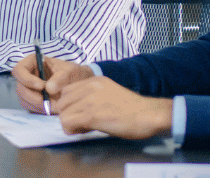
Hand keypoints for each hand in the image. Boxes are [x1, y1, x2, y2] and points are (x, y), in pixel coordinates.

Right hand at [12, 54, 92, 113]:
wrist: (79, 86)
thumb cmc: (73, 73)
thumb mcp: (71, 71)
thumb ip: (61, 77)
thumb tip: (48, 88)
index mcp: (33, 62)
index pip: (19, 69)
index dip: (26, 78)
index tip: (41, 86)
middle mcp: (28, 75)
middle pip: (20, 86)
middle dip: (31, 95)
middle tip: (45, 101)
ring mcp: (29, 89)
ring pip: (23, 98)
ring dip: (35, 104)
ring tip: (51, 105)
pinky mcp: (32, 100)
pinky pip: (29, 106)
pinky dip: (38, 109)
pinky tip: (49, 108)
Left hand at [55, 76, 172, 139]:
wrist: (148, 114)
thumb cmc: (133, 109)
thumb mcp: (109, 93)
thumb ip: (92, 97)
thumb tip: (77, 110)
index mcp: (94, 80)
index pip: (66, 90)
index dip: (70, 105)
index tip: (80, 113)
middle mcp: (90, 86)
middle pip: (61, 101)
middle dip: (68, 114)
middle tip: (83, 122)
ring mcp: (90, 100)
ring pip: (62, 113)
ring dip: (70, 123)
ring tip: (86, 127)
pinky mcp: (91, 115)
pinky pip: (67, 123)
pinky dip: (72, 130)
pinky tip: (86, 130)